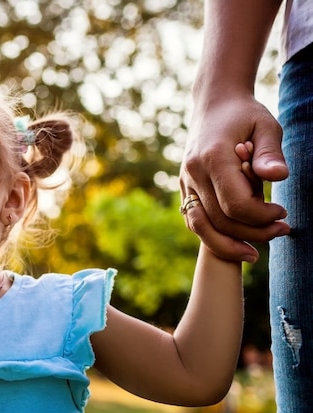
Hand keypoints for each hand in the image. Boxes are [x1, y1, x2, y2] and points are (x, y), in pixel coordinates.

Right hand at [180, 94, 289, 261]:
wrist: (214, 104)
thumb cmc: (245, 114)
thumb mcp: (266, 126)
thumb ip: (270, 153)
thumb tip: (279, 177)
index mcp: (212, 158)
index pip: (236, 204)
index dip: (261, 216)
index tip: (283, 212)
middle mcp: (193, 173)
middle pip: (220, 220)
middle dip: (252, 233)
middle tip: (281, 229)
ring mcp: (185, 181)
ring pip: (201, 226)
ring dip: (228, 244)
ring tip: (255, 253)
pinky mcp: (185, 188)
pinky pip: (194, 220)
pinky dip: (213, 236)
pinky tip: (235, 242)